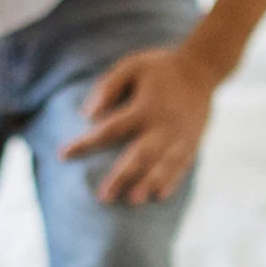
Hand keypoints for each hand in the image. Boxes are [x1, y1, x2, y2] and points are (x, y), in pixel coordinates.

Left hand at [59, 46, 217, 205]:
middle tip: (103, 197)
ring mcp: (181, 135)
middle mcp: (164, 124)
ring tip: (132, 201)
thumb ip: (108, 87)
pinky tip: (159, 196)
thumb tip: (86, 115)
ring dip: (148, 183)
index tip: (62, 155)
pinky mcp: (192, 142)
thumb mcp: (131, 66)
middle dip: (122, 176)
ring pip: (164, 164)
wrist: (202, 68)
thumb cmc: (159, 68)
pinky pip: (182, 165)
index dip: (86, 143)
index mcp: (145, 106)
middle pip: (140, 154)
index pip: (110, 129)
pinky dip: (171, 181)